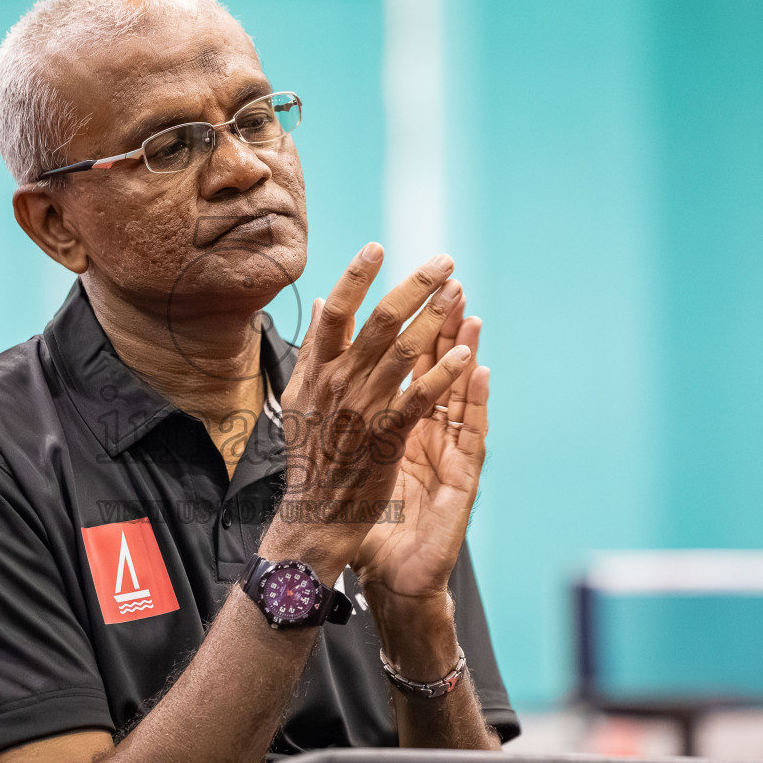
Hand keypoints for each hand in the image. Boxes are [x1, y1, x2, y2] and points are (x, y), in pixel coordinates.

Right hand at [262, 243, 472, 580]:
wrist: (314, 514)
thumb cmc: (309, 455)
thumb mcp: (298, 397)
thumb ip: (314, 350)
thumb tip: (326, 302)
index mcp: (315, 372)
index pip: (335, 313)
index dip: (355, 277)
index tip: (377, 248)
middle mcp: (337, 385)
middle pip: (377, 322)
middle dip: (413, 287)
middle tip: (442, 262)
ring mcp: (362, 410)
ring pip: (402, 353)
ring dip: (434, 319)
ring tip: (458, 293)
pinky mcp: (386, 437)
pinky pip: (418, 398)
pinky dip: (441, 375)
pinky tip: (463, 354)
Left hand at [354, 295, 489, 600]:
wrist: (388, 570)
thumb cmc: (369, 513)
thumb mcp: (349, 454)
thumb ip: (343, 408)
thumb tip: (321, 364)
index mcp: (400, 421)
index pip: (409, 365)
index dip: (411, 324)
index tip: (408, 283)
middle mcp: (428, 432)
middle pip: (437, 368)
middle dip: (441, 322)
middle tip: (449, 281)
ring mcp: (446, 453)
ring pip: (457, 393)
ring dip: (463, 349)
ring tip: (470, 311)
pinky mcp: (459, 479)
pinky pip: (468, 434)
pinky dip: (473, 402)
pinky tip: (479, 371)